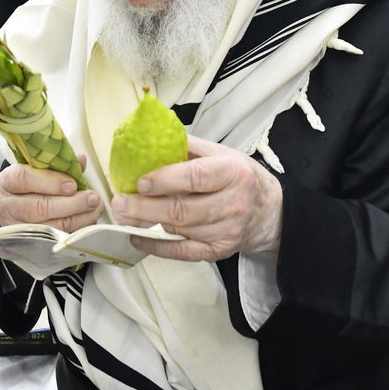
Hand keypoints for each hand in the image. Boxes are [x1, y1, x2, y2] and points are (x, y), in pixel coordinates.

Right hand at [0, 159, 100, 232]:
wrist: (12, 206)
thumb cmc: (28, 183)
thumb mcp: (35, 170)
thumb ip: (57, 165)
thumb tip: (80, 161)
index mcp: (6, 182)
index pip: (25, 179)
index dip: (50, 182)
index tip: (72, 184)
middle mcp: (7, 206)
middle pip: (39, 208)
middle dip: (71, 204)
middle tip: (92, 198)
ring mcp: (16, 228)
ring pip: (50, 226)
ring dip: (77, 218)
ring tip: (95, 208)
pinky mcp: (29, 242)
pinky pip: (55, 237)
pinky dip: (75, 229)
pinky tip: (87, 219)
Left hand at [113, 135, 281, 262]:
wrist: (270, 212)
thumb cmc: (239, 177)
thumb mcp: (222, 154)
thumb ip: (189, 147)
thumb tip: (150, 137)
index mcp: (233, 172)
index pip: (196, 177)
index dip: (165, 180)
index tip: (140, 181)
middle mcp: (233, 203)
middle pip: (182, 209)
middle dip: (145, 207)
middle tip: (118, 203)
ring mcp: (226, 231)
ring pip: (179, 229)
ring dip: (146, 223)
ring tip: (122, 214)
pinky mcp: (219, 251)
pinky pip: (182, 252)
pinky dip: (156, 246)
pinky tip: (137, 236)